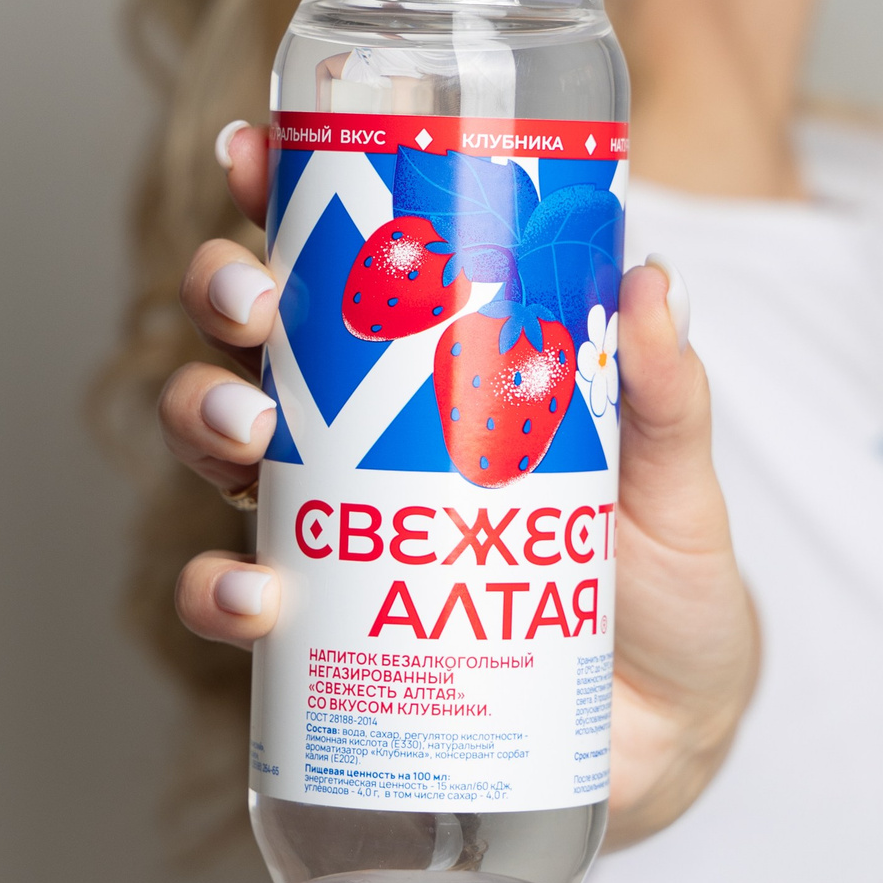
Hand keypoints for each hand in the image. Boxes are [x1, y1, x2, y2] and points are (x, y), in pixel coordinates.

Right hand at [158, 124, 759, 850]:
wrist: (667, 735)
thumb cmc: (666, 584)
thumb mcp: (680, 480)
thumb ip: (665, 392)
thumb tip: (652, 279)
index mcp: (438, 366)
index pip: (347, 261)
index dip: (283, 194)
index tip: (257, 147)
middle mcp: (367, 435)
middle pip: (256, 335)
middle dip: (225, 294)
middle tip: (253, 297)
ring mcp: (338, 528)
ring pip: (220, 445)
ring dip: (203, 418)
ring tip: (248, 430)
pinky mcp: (329, 632)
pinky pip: (238, 599)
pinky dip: (221, 591)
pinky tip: (256, 593)